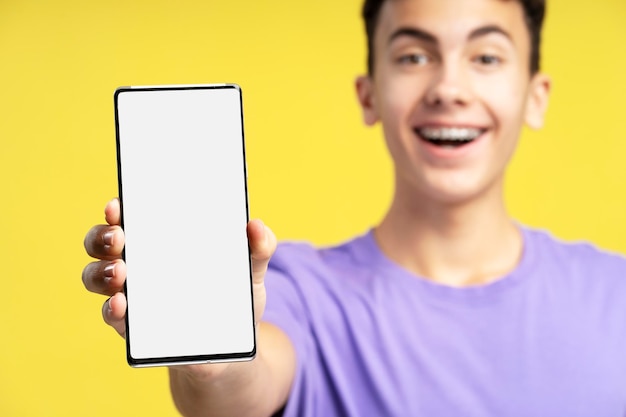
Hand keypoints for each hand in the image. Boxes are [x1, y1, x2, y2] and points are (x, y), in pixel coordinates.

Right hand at [82, 198, 276, 377]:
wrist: (231, 346)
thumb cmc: (234, 296)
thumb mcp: (250, 269)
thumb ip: (258, 247)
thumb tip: (256, 226)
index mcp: (162, 240)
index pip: (131, 216)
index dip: (118, 208)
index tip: (119, 204)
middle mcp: (138, 262)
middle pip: (102, 242)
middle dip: (103, 236)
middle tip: (120, 237)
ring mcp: (132, 295)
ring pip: (97, 277)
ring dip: (102, 272)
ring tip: (121, 272)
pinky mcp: (133, 328)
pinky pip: (113, 316)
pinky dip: (112, 310)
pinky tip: (122, 305)